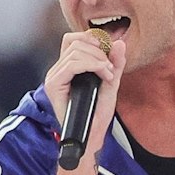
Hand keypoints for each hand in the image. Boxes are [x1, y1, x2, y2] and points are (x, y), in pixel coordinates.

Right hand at [41, 30, 127, 162]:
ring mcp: (54, 77)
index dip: (92, 38)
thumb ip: (116, 63)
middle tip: (111, 67)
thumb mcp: (111, 84)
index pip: (74, 39)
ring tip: (108, 74)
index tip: (109, 50)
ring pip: (75, 51)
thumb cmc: (97, 114)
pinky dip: (92, 65)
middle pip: (75, 41)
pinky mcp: (54, 85)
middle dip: (98, 50)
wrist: (91, 136)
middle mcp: (58, 70)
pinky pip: (72, 64)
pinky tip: (103, 74)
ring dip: (98, 59)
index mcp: (68, 67)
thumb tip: (120, 42)